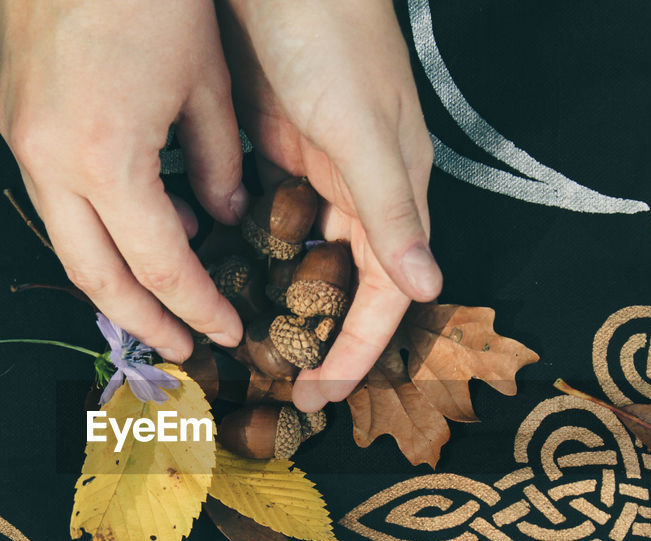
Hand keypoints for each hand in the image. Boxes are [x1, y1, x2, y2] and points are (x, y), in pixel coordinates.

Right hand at [0, 0, 247, 361]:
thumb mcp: (206, 81)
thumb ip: (218, 162)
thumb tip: (221, 216)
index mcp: (107, 156)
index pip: (159, 263)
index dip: (197, 306)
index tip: (227, 331)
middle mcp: (51, 159)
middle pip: (94, 275)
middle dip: (142, 321)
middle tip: (183, 349)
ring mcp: (24, 140)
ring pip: (66, 242)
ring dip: (113, 279)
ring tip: (163, 300)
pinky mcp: (15, 119)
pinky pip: (54, 199)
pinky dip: (93, 229)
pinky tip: (136, 228)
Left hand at [218, 0, 439, 410]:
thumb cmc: (331, 34)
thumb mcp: (359, 126)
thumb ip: (389, 207)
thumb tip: (428, 286)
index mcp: (393, 191)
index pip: (385, 294)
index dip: (355, 348)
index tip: (318, 395)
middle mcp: (359, 190)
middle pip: (344, 285)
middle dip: (317, 337)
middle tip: (276, 383)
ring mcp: (316, 170)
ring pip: (303, 257)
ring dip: (282, 302)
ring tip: (246, 345)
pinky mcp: (276, 149)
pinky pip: (267, 219)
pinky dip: (251, 252)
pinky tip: (221, 278)